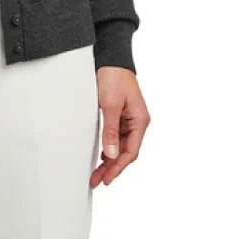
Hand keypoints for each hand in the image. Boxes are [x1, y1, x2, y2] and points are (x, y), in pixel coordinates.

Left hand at [91, 67, 149, 187]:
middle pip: (127, 151)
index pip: (130, 152)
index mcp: (140, 121)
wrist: (111, 57)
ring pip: (122, 145)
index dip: (118, 167)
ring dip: (110, 159)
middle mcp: (138, 121)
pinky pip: (118, 136)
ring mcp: (130, 118)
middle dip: (112, 167)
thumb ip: (111, 131)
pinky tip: (102, 155)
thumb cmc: (113, 77)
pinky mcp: (121, 114)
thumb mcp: (110, 105)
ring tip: (97, 172)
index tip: (105, 179)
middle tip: (97, 180)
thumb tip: (112, 154)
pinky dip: (110, 147)